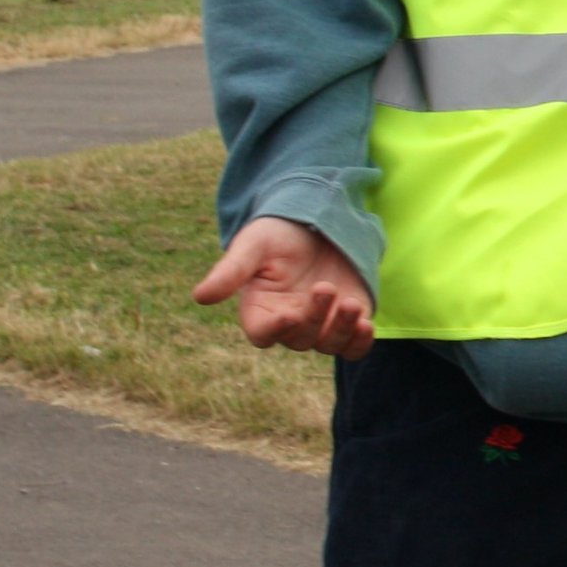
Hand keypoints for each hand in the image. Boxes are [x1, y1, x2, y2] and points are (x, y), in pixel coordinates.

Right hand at [193, 218, 375, 360]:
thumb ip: (231, 270)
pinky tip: (367, 324)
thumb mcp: (254, 245)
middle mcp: (289, 323)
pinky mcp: (348, 321)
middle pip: (299, 339)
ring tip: (351, 304)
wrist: (318, 220)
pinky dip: (360, 343)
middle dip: (314, 317)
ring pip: (329, 345)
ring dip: (341, 330)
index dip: (274, 330)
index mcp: (260, 310)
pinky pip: (353, 346)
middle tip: (324, 286)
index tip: (288, 315)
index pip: (262, 334)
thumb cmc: (278, 233)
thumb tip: (199, 296)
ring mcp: (320, 324)